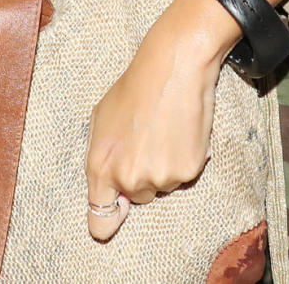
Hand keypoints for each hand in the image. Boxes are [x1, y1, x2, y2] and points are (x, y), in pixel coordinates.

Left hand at [83, 0, 232, 240]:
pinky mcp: (188, 170)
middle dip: (142, 176)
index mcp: (100, 167)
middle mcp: (128, 178)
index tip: (117, 211)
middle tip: (148, 139)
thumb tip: (110, 189)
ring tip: (165, 130)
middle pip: (137, 198)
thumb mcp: (101, 119)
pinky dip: (186, 158)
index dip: (109, 220)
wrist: (173, 66)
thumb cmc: (134, 88)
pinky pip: (185, 176)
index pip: (100, 223)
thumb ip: (100, 158)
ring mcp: (160, 177)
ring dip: (164, 166)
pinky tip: (182, 131)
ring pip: (163, 186)